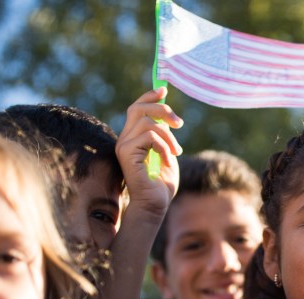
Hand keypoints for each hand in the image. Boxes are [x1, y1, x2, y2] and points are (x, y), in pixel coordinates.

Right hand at [115, 87, 182, 221]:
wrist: (155, 204)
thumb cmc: (162, 183)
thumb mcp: (167, 152)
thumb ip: (164, 134)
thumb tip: (167, 116)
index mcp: (133, 137)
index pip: (137, 108)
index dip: (150, 96)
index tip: (164, 90)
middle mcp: (125, 139)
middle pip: (138, 108)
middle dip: (162, 109)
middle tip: (179, 123)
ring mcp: (124, 146)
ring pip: (148, 122)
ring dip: (168, 136)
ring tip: (176, 152)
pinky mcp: (126, 153)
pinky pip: (150, 136)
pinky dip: (164, 147)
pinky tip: (169, 160)